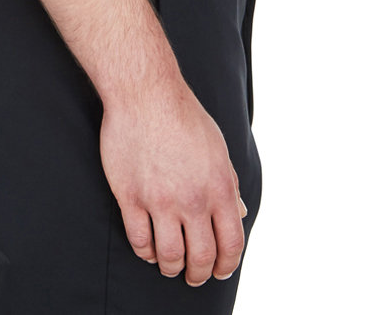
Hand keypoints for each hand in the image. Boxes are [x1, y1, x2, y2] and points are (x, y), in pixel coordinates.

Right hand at [99, 79, 247, 285]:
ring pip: (169, 257)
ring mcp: (160, 201)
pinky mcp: (130, 197)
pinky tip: (149, 249)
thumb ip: (228, 182)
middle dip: (199, 273)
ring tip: (170, 266)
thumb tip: (237, 213)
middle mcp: (192, 199)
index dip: (227, 265)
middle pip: (201, 257)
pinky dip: (146, 252)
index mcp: (219, 187)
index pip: (231, 244)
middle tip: (194, 276)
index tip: (221, 271)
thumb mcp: (217, 147)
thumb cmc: (183, 115)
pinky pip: (139, 240)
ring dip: (172, 268)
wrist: (145, 93)